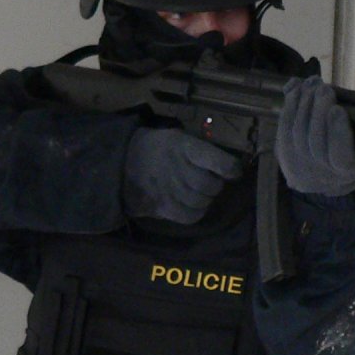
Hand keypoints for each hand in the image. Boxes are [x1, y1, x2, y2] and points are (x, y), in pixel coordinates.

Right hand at [122, 127, 242, 222]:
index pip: (220, 162)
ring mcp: (170, 190)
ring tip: (195, 191)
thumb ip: (203, 150)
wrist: (121, 159)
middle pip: (212, 186)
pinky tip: (189, 204)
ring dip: (205, 199)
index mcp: (186, 147)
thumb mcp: (179, 138)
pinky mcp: (161, 206)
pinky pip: (191, 216)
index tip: (234, 172)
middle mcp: (179, 169)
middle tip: (207, 181)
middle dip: (215, 185)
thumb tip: (230, 168)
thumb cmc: (159, 147)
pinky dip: (196, 212)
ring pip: (203, 203)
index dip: (231, 169)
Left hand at [276, 77, 354, 196]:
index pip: (340, 155)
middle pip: (314, 141)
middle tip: (324, 88)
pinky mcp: (284, 154)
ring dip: (302, 103)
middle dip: (317, 111)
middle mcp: (321, 173)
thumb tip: (341, 98)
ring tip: (312, 83)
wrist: (327, 178)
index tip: (337, 109)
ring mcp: (299, 165)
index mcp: (347, 172)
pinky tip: (295, 88)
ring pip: (296, 133)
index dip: (337, 132)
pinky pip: (283, 127)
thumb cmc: (354, 155)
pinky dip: (289, 105)